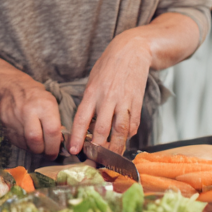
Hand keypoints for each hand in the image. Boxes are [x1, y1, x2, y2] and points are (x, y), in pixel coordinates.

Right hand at [0, 77, 62, 158]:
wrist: (13, 87)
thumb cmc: (37, 96)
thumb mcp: (51, 103)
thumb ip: (56, 123)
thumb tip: (59, 143)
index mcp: (44, 105)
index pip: (52, 132)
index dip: (54, 146)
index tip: (55, 153)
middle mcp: (28, 111)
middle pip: (35, 140)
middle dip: (43, 151)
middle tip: (46, 153)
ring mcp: (15, 117)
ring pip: (25, 143)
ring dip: (33, 149)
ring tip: (38, 145)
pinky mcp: (5, 123)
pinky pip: (15, 141)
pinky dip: (23, 144)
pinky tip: (27, 140)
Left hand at [69, 30, 151, 154]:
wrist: (132, 50)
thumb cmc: (108, 66)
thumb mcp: (93, 80)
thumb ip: (89, 102)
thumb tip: (86, 125)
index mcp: (92, 92)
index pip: (82, 119)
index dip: (77, 137)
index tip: (74, 151)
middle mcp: (107, 98)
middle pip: (101, 129)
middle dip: (97, 149)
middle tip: (93, 160)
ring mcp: (124, 101)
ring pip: (120, 130)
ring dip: (115, 147)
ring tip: (110, 158)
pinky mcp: (137, 102)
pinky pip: (133, 123)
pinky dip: (129, 135)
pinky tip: (124, 140)